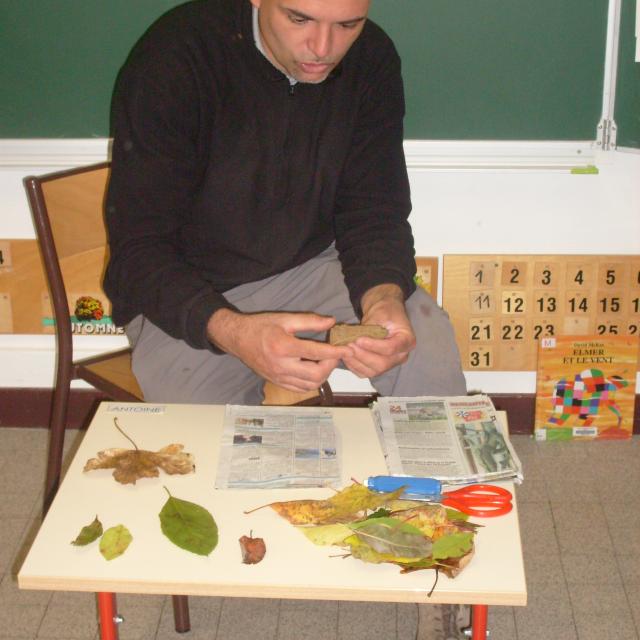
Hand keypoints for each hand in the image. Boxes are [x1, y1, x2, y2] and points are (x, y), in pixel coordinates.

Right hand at [206, 310, 352, 392]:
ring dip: (323, 374)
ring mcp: (279, 377)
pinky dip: (312, 382)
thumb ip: (309, 321)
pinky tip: (314, 369)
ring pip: (310, 385)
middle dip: (331, 365)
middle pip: (316, 374)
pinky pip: (300, 389)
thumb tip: (331, 322)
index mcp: (283, 347)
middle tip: (335, 354)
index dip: (335, 352)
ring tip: (326, 361)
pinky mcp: (277, 382)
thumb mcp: (285, 319)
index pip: (316, 353)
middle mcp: (281, 366)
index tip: (348, 349)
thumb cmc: (260, 326)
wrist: (237, 339)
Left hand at [342, 284, 415, 378]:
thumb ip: (373, 328)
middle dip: (363, 355)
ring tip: (345, 350)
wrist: (384, 315)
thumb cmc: (385, 311)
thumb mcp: (381, 314)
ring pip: (373, 371)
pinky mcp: (379, 367)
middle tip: (350, 345)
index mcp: (407, 341)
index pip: (391, 348)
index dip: (373, 346)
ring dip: (356, 361)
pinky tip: (346, 356)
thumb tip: (357, 340)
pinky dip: (354, 366)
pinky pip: (366, 373)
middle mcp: (401, 356)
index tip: (359, 339)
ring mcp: (390, 364)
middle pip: (382, 364)